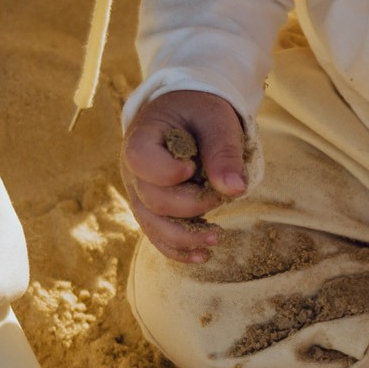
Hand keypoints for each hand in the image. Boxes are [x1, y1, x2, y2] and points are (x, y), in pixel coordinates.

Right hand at [122, 90, 249, 262]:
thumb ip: (223, 151)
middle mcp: (133, 171)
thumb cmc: (200, 111)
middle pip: (153, 200)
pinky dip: (178, 249)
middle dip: (191, 205)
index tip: (193, 168)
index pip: (142, 162)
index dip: (168, 172)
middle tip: (221, 196)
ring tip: (216, 239)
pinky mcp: (153, 210)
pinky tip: (202, 256)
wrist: (187, 113)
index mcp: (141, 139)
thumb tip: (235, 189)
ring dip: (184, 237)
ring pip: (153, 225)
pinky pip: (158, 236)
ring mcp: (140, 194)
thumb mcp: (215, 120)